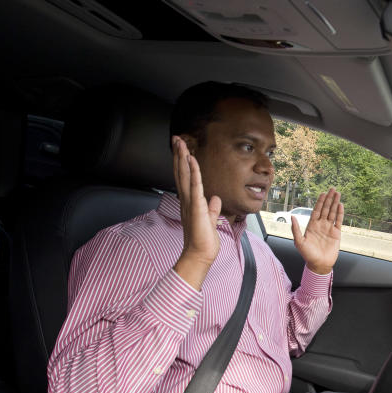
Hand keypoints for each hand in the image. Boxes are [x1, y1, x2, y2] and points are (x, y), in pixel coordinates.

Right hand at [172, 136, 221, 289]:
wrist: (200, 255)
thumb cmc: (204, 241)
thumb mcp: (210, 220)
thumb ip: (211, 208)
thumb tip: (215, 199)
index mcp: (189, 202)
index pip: (185, 178)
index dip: (182, 162)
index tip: (182, 148)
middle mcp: (186, 200)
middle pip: (180, 173)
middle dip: (178, 154)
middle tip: (176, 138)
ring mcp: (189, 203)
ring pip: (184, 176)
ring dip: (182, 158)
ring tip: (180, 142)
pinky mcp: (196, 207)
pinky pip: (195, 186)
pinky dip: (193, 172)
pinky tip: (191, 160)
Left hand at [293, 188, 343, 274]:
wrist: (319, 264)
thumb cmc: (308, 255)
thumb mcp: (299, 242)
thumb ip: (296, 229)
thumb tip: (292, 217)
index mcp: (312, 225)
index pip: (317, 210)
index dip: (320, 202)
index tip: (323, 193)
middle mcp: (321, 225)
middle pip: (326, 209)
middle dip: (329, 199)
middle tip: (333, 189)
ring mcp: (329, 228)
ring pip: (333, 213)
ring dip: (335, 203)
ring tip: (338, 194)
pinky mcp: (336, 233)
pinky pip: (339, 221)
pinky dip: (340, 213)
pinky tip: (341, 205)